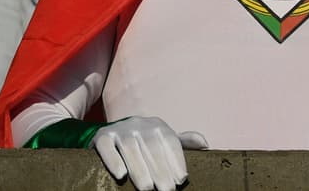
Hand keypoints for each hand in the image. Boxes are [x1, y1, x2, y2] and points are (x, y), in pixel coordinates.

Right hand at [91, 117, 207, 190]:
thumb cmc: (143, 141)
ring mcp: (121, 129)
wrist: (110, 133)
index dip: (177, 161)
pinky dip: (114, 160)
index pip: (170, 143)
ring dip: (139, 170)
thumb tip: (206, 145)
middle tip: (166, 190)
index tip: (182, 180)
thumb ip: (183, 142)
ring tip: (147, 189)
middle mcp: (140, 124)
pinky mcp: (102, 136)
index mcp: (158, 126)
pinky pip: (107, 147)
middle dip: (161, 171)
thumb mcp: (162, 139)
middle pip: (152, 148)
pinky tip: (120, 175)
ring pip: (131, 149)